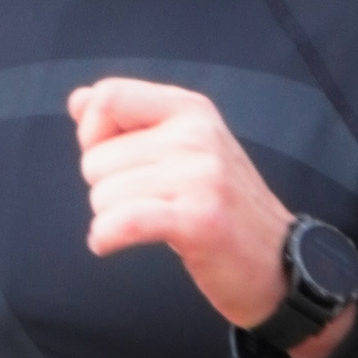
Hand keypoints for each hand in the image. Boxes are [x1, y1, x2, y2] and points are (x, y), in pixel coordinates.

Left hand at [68, 78, 355, 357]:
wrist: (278, 262)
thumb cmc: (221, 206)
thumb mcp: (182, 149)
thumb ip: (128, 121)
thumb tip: (78, 101)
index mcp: (191, 110)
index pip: (109, 96)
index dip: (93, 133)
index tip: (113, 161)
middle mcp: (197, 135)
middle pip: (96, 157)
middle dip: (105, 188)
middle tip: (145, 204)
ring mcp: (200, 177)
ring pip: (103, 195)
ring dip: (110, 219)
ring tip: (146, 225)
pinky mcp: (198, 220)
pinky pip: (122, 222)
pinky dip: (105, 238)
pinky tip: (109, 244)